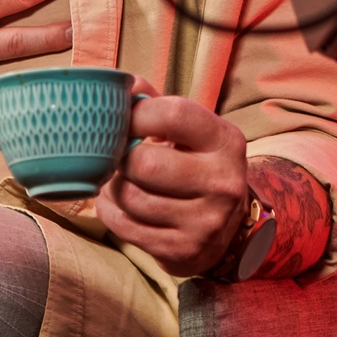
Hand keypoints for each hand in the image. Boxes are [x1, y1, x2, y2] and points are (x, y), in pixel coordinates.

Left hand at [95, 78, 251, 276]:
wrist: (225, 229)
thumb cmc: (197, 165)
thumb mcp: (191, 132)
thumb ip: (156, 104)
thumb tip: (121, 86)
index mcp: (226, 141)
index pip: (175, 115)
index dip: (137, 114)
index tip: (124, 118)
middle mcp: (223, 182)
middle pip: (146, 164)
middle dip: (121, 158)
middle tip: (118, 155)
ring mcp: (205, 221)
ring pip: (131, 198)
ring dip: (113, 187)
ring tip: (119, 178)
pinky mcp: (183, 250)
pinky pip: (125, 227)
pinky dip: (111, 211)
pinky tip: (118, 202)